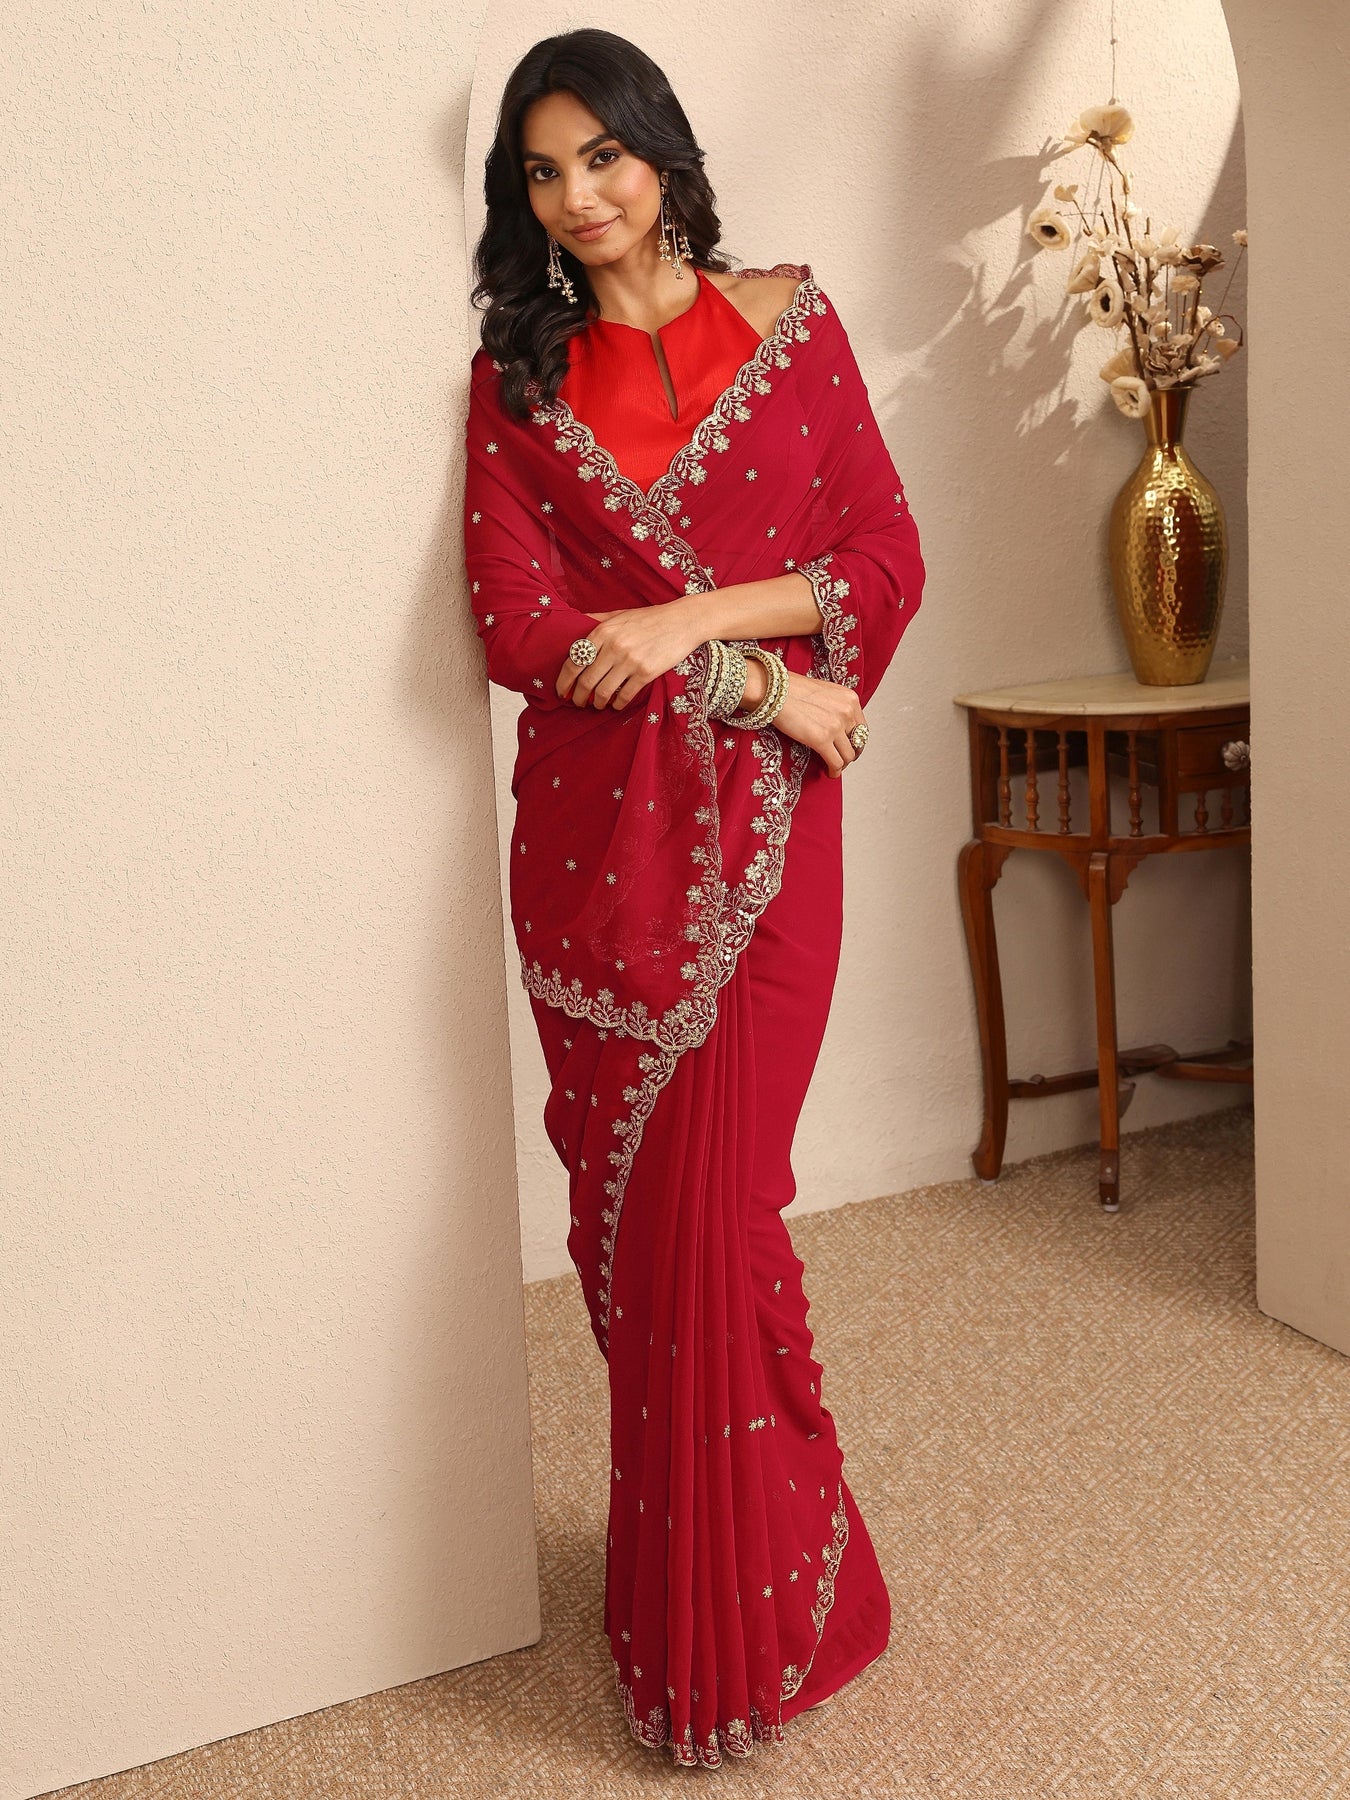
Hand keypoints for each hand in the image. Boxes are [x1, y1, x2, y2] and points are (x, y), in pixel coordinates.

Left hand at [555, 602, 707, 708]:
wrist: (683, 621)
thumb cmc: (649, 618)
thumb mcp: (619, 614)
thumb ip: (596, 621)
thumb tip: (575, 623)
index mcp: (603, 631)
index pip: (574, 661)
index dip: (563, 680)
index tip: (561, 691)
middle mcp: (613, 646)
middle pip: (586, 681)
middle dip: (577, 697)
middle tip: (577, 702)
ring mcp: (630, 661)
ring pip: (603, 691)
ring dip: (597, 703)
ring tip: (597, 705)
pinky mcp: (646, 672)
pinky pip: (625, 695)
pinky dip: (617, 704)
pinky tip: (616, 704)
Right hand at [762, 669, 866, 777]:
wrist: (774, 690)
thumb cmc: (790, 689)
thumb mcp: (823, 691)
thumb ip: (834, 706)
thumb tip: (834, 724)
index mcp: (849, 698)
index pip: (861, 727)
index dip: (855, 740)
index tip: (848, 746)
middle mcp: (847, 712)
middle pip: (857, 743)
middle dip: (849, 753)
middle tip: (841, 759)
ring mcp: (835, 726)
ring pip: (848, 756)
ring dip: (842, 764)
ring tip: (834, 768)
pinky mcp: (821, 740)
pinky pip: (836, 763)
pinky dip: (834, 771)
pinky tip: (829, 773)